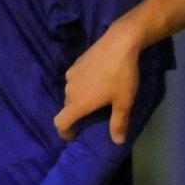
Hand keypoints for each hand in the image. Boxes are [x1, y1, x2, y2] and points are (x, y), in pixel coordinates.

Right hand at [54, 18, 142, 144]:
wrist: (120, 42)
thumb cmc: (122, 75)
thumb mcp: (124, 102)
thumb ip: (118, 123)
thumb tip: (117, 142)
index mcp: (78, 102)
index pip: (60, 123)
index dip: (64, 133)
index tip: (74, 136)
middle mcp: (69, 89)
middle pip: (67, 107)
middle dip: (77, 114)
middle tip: (93, 115)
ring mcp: (71, 73)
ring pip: (71, 92)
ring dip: (80, 98)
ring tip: (97, 96)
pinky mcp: (76, 61)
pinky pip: (75, 79)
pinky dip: (82, 84)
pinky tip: (98, 79)